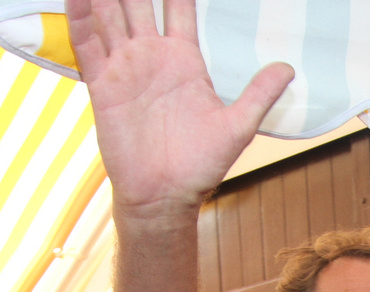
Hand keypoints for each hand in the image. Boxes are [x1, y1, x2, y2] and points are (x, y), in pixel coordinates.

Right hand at [66, 0, 294, 218]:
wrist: (166, 195)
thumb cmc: (201, 165)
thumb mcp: (237, 126)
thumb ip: (259, 94)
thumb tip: (289, 69)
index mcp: (184, 59)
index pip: (179, 8)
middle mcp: (152, 57)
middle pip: (139, 3)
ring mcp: (125, 68)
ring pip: (111, 15)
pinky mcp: (103, 85)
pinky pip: (88, 46)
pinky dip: (80, 19)